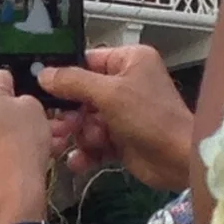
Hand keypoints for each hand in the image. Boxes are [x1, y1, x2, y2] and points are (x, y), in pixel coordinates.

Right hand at [37, 46, 197, 190]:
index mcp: (128, 61)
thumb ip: (73, 82)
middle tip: (66, 126)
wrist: (179, 160)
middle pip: (80, 94)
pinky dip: (85, 152)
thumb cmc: (151, 118)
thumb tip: (43, 74)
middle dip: (72, 114)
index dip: (64, 76)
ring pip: (84, 120)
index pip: (86, 61)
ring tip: (88, 143)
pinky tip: (79, 162)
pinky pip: (93, 141)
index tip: (44, 91)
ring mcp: (122, 112)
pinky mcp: (120, 139)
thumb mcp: (109, 93)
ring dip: (80, 134)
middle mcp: (125, 83)